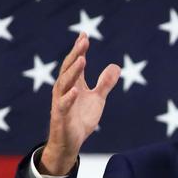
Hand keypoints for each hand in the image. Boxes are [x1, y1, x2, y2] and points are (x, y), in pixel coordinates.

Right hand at [40, 33, 120, 174]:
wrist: (70, 142)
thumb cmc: (80, 119)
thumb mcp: (97, 99)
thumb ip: (105, 84)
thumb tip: (116, 66)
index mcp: (74, 84)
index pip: (76, 63)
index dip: (80, 49)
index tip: (85, 35)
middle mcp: (65, 90)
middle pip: (69, 68)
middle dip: (76, 54)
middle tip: (83, 40)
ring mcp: (61, 102)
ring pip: (64, 83)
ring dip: (73, 71)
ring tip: (82, 59)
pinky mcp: (61, 116)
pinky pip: (63, 105)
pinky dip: (69, 97)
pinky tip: (76, 90)